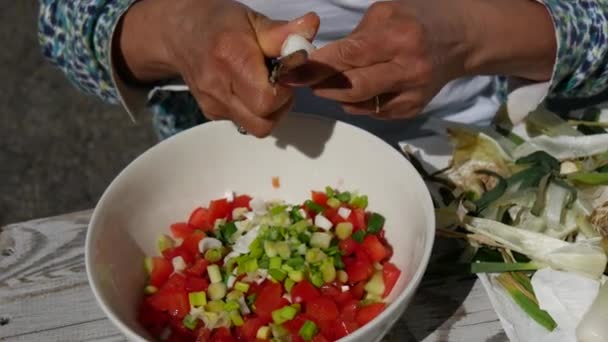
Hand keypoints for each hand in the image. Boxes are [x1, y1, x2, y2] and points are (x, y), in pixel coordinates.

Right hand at [116, 0, 318, 136]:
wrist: (180, 33)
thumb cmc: (220, 24)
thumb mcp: (253, 21)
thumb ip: (283, 32)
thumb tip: (311, 25)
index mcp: (231, 58)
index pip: (266, 100)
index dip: (284, 92)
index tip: (284, 74)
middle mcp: (218, 87)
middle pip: (262, 123)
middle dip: (279, 106)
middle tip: (278, 83)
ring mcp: (212, 105)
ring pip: (256, 127)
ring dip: (268, 111)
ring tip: (264, 85)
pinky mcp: (212, 114)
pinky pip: (244, 122)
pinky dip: (254, 110)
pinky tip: (249, 89)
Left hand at [286, 0, 554, 118]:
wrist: (460, 39)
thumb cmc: (416, 18)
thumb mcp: (386, 11)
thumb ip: (356, 35)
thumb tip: (324, 58)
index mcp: (397, 36)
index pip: (349, 55)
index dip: (317, 66)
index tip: (291, 70)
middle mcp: (407, 67)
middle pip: (352, 86)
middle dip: (321, 85)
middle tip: (302, 81)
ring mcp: (412, 92)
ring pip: (361, 104)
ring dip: (335, 96)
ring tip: (323, 85)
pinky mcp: (413, 108)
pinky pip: (374, 112)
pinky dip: (356, 104)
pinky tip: (350, 92)